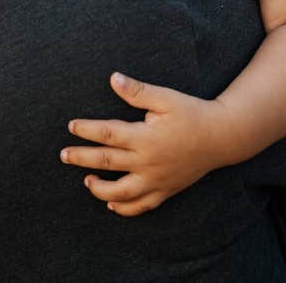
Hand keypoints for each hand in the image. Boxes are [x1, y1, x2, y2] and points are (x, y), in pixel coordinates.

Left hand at [60, 72, 222, 215]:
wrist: (222, 137)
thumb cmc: (192, 113)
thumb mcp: (165, 97)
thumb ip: (137, 91)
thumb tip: (113, 78)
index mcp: (145, 137)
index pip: (108, 134)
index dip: (87, 130)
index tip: (71, 126)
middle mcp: (147, 162)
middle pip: (107, 163)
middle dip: (82, 159)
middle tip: (63, 155)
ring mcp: (156, 180)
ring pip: (121, 193)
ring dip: (100, 189)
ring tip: (86, 181)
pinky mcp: (166, 190)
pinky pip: (142, 206)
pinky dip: (125, 208)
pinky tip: (112, 205)